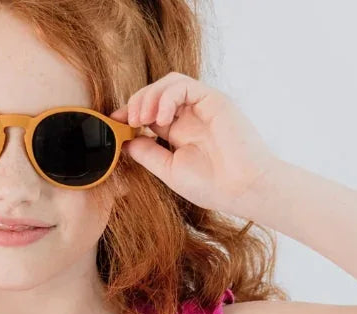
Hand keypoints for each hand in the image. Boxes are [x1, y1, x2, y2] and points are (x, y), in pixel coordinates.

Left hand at [110, 72, 278, 217]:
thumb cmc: (212, 185)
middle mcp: (190, 115)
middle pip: (156, 92)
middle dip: (137, 102)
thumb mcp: (169, 170)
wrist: (243, 188)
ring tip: (141, 118)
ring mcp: (202, 105)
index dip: (130, 112)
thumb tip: (125, 141)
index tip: (114, 122)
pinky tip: (160, 119)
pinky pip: (183, 85)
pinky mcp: (213, 99)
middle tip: (127, 120)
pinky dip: (166, 98)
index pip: (150, 112)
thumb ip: (148, 154)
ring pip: (168, 82)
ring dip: (149, 96)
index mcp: (179, 132)